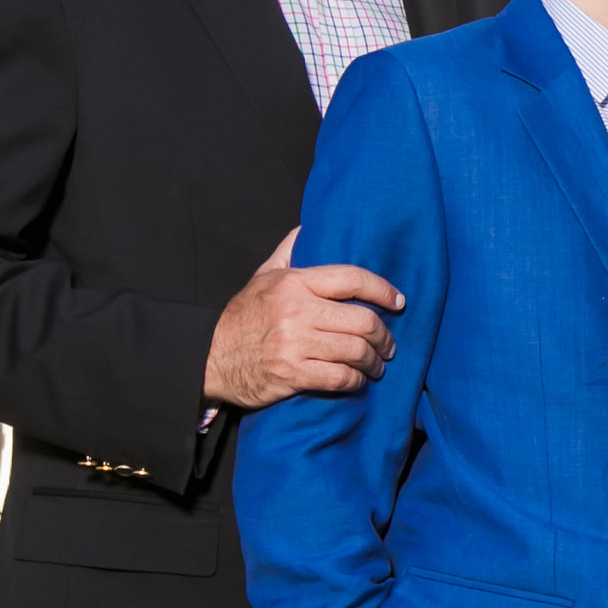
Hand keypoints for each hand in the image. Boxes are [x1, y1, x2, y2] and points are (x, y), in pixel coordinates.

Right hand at [203, 229, 403, 409]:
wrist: (209, 357)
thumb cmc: (242, 316)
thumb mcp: (263, 276)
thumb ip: (288, 251)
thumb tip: (308, 227)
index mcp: (295, 283)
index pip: (352, 279)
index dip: (382, 289)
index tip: (398, 301)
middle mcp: (298, 311)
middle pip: (362, 320)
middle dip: (384, 335)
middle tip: (389, 344)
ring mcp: (296, 344)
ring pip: (355, 351)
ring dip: (374, 361)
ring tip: (377, 363)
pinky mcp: (293, 374)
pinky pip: (340, 377)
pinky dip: (355, 380)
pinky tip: (357, 379)